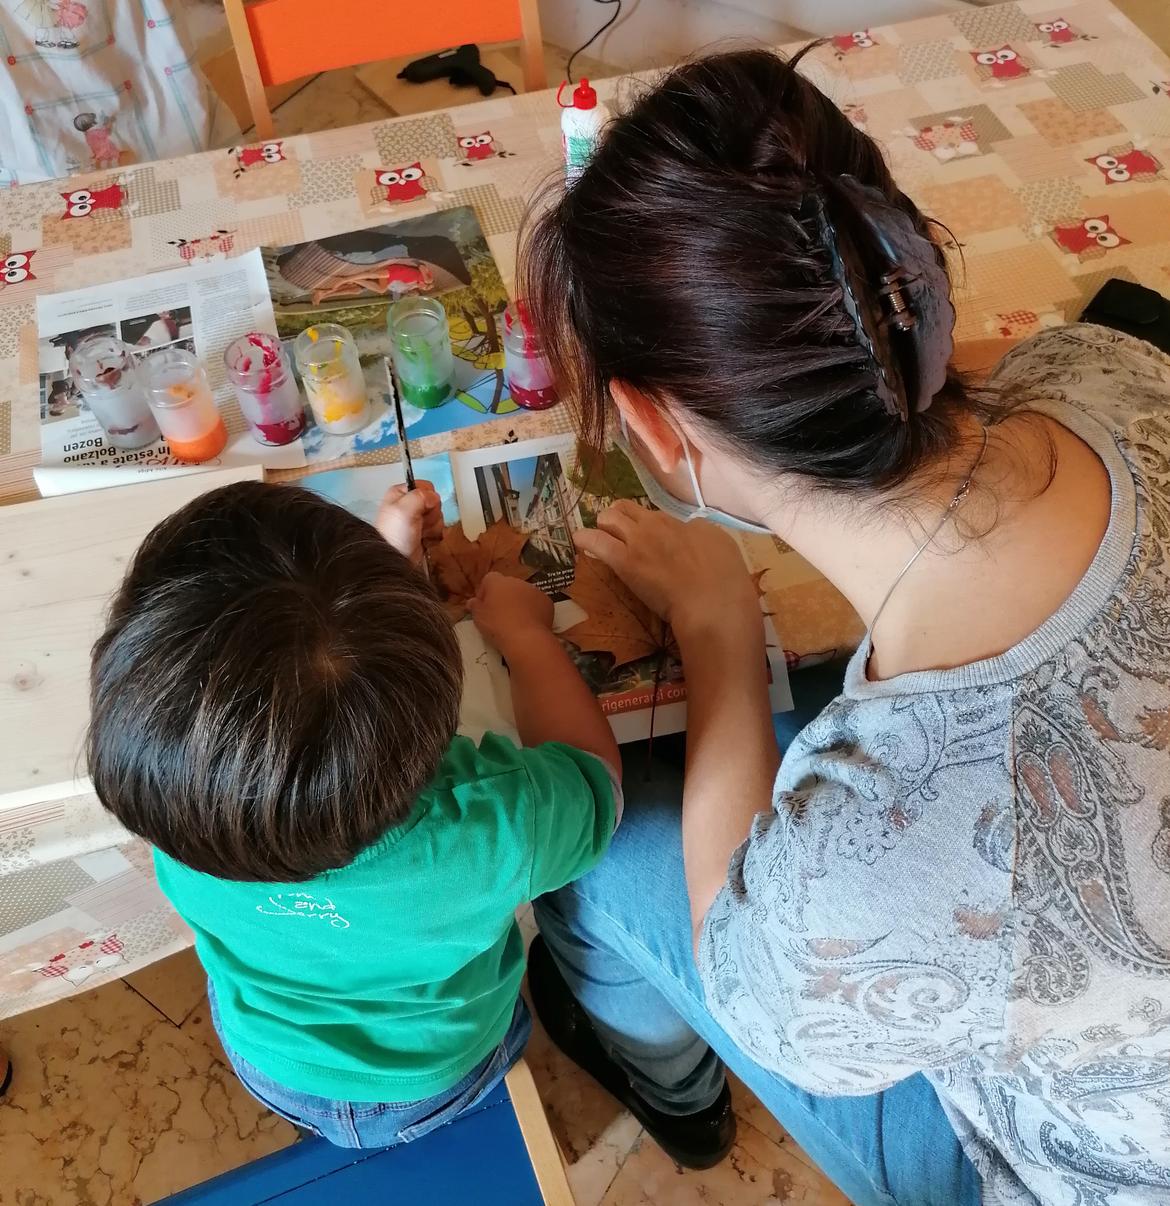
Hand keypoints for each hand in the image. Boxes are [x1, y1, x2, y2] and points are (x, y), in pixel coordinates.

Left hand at [375, 481, 442, 563]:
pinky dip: (433, 537)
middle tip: (419, 523)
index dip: (429, 498)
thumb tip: (434, 497)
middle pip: (435, 503)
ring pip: (438, 517)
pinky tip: (424, 540)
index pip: (427, 487)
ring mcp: (417, 520)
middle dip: (431, 515)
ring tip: (420, 534)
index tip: (421, 509)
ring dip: (432, 528)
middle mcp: (410, 505)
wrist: (393, 561)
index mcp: (402, 493)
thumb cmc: (395, 534)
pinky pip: (438, 530)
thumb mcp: (404, 509)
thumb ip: (421, 496)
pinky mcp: (423, 533)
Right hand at [469, 573, 554, 653]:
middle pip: (507, 586)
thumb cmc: (497, 625)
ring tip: (515, 622)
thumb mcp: (479, 617)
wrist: (526, 638)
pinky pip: (536, 603)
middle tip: (499, 615)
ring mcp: (534, 590)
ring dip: (519, 603)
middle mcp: (517, 581)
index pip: (488, 579)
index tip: (483, 607)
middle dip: (503, 597)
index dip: (485, 592)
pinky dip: (532, 610)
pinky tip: (529, 624)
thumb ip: (474, 606)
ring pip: (523, 594)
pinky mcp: (547, 601)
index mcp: (498, 582)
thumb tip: (472, 602)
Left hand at [573, 502, 756, 638]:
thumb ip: (700, 535)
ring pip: (609, 517)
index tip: (644, 538)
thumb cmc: (724, 580)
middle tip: (616, 532)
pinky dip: (586, 539)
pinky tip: (580, 542)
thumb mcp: (721, 545)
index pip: (655, 516)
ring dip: (602, 524)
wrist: (713, 601)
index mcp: (682, 522)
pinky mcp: (624, 562)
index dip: (647, 526)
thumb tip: (690, 531)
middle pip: (627, 508)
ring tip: (597, 536)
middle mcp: (658, 524)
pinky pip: (596, 541)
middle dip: (618, 516)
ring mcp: (639, 540)